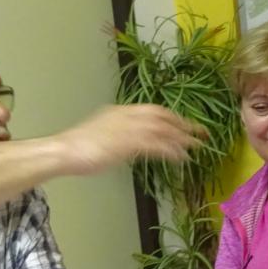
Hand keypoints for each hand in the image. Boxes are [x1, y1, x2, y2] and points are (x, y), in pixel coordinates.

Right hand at [55, 104, 200, 174]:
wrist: (65, 151)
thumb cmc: (78, 147)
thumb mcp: (102, 134)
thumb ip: (120, 134)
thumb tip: (133, 142)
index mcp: (121, 111)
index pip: (154, 110)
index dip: (173, 117)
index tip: (186, 125)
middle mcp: (127, 115)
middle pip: (163, 116)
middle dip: (184, 125)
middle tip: (202, 133)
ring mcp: (128, 128)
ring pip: (163, 130)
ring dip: (181, 139)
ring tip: (196, 147)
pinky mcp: (127, 143)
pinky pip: (155, 146)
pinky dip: (170, 151)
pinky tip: (180, 158)